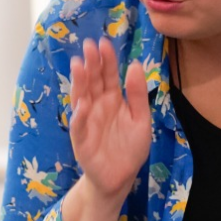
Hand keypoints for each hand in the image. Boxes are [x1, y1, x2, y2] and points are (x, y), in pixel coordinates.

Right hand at [67, 38, 152, 206]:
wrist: (120, 178)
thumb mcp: (141, 118)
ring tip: (79, 66)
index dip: (106, 60)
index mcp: (112, 100)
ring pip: (81, 98)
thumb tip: (136, 65)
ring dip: (79, 83)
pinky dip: (79, 116)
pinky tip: (82, 104)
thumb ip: (138, 94)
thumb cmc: (129, 148)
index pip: (108, 76)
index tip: (105, 43)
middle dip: (90, 64)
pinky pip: (79, 127)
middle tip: (89, 46)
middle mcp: (97, 108)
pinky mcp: (82, 141)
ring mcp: (87, 123)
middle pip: (92, 82)